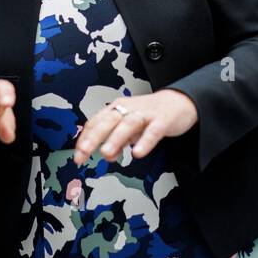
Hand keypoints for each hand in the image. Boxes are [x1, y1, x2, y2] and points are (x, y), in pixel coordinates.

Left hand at [73, 89, 198, 165]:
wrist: (179, 101)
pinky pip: (153, 131)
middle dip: (93, 137)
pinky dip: (145, 141)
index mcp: (117, 109)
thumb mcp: (129, 128)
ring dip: (116, 138)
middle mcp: (128, 109)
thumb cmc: (150, 114)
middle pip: (108, 121)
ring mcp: (146, 114)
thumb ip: (117, 141)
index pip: (96, 122)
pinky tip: (138, 152)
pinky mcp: (163, 120)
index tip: (78, 156)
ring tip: (106, 154)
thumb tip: (106, 155)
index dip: (85, 138)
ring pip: (128, 124)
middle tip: (84, 153)